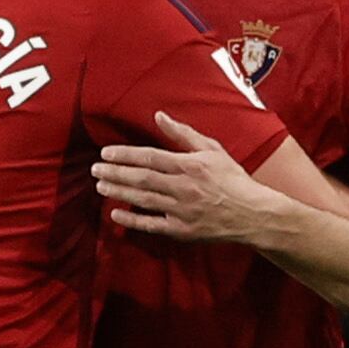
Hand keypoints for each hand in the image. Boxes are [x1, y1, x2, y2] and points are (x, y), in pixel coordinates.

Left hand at [94, 112, 283, 242]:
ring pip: (143, 200)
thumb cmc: (233, 179)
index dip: (125, 155)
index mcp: (189, 165)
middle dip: (115, 173)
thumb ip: (183, 134)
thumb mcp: (212, 150)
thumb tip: (159, 116)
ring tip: (100, 186)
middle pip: (141, 178)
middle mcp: (183, 187)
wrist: (253, 214)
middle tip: (95, 170)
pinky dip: (132, 220)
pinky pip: (152, 225)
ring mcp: (181, 210)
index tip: (106, 153)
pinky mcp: (182, 230)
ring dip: (118, 192)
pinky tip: (115, 214)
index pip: (150, 157)